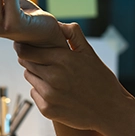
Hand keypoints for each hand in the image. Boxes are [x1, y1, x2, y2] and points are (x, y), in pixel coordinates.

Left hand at [15, 22, 134, 132]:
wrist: (111, 110)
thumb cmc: (102, 80)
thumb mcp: (90, 53)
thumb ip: (74, 35)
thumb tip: (58, 25)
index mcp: (62, 59)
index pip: (27, 51)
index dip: (24, 47)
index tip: (24, 47)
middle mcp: (53, 77)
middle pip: (26, 64)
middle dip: (31, 61)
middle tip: (42, 62)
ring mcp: (49, 95)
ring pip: (30, 78)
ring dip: (36, 76)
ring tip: (53, 78)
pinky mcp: (48, 110)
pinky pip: (34, 95)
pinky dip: (41, 92)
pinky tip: (56, 92)